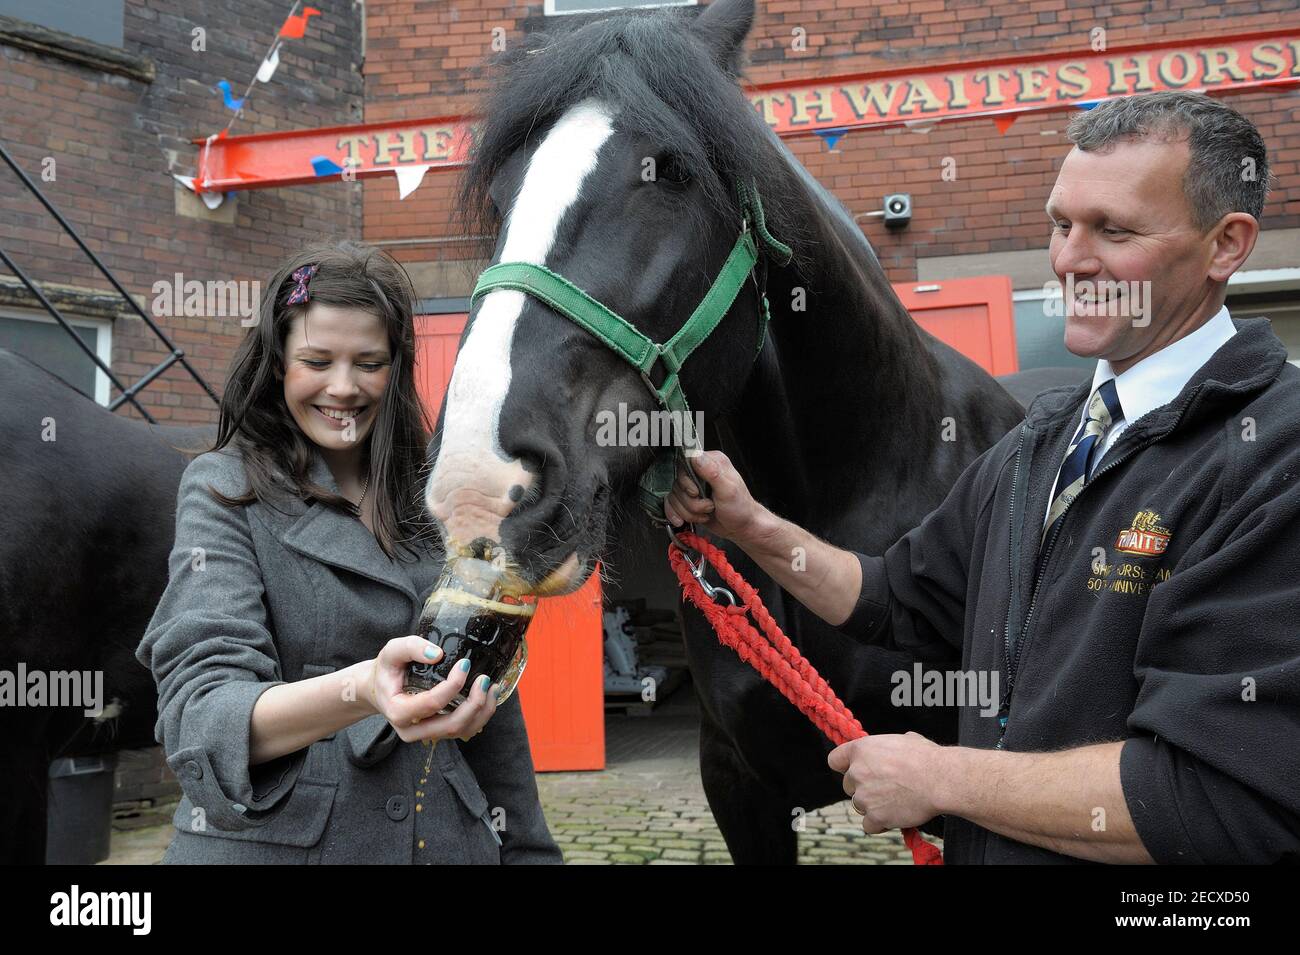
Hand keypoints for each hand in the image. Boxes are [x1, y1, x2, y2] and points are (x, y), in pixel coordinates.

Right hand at [365, 636, 499, 743]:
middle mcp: (411, 730)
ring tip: (492, 688)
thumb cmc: (387, 669)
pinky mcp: (437, 732)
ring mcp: (425, 734)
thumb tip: (438, 654)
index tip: (465, 664)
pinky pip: (463, 731)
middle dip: (474, 704)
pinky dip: (480, 716)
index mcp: (398, 711)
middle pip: (451, 726)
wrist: (380, 688)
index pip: (432, 703)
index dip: (453, 685)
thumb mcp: (392, 651)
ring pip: (460, 732)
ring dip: (482, 712)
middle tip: (484, 680)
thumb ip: (411, 647)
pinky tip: (488, 697)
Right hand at [663, 450, 764, 545]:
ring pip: (675, 497)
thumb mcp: (728, 489)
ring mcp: (693, 486)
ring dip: (689, 511)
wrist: (740, 527)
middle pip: (678, 484)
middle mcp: (701, 472)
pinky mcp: (688, 500)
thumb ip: (712, 472)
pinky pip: (671, 505)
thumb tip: (696, 456)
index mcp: (712, 462)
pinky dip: (677, 515)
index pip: (686, 463)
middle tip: (709, 506)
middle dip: (692, 502)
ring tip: (706, 513)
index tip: (696, 493)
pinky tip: (684, 520)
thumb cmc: (740, 508)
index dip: (687, 482)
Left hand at [828, 732, 944, 833]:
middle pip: (848, 785)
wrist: (940, 780)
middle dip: (863, 788)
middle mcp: (857, 772)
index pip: (835, 760)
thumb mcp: (905, 739)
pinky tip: (893, 817)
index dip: (845, 766)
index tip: (854, 770)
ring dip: (872, 806)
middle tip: (884, 788)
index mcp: (861, 749)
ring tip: (894, 802)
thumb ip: (890, 746)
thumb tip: (899, 745)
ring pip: (859, 805)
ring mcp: (864, 796)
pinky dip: (879, 824)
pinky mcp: (875, 816)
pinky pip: (869, 825)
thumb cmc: (927, 758)